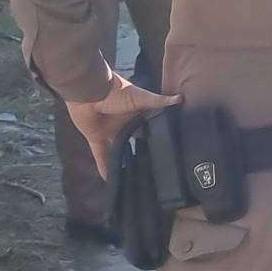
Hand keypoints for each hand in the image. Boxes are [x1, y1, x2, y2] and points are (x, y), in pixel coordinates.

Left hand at [65, 72, 181, 178]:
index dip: (157, 137)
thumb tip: (182, 98)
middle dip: (141, 151)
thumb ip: (159, 101)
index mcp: (137, 114)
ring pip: (119, 150)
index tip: (167, 149)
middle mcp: (125, 124)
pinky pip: (101, 155)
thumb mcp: (142, 98)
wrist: (90, 91)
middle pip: (134, 140)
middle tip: (152, 167)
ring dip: (123, 161)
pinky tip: (108, 179)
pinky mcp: (96, 138)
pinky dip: (104, 166)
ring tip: (133, 177)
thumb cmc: (117, 92)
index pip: (149, 127)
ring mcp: (110, 132)